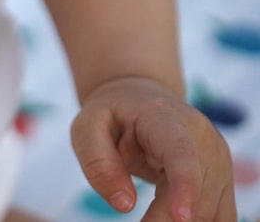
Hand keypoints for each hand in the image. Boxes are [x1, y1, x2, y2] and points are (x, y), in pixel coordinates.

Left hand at [71, 76, 235, 220]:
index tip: (181, 217)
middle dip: (167, 220)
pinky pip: (220, 215)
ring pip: (212, 210)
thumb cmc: (112, 116)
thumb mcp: (87, 128)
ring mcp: (219, 161)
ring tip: (147, 220)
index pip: (182, 153)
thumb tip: (124, 205)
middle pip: (198, 193)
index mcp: (165, 119)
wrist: (140, 101)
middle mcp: (203, 139)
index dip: (185, 186)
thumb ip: (98, 163)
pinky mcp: (223, 181)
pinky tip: (169, 220)